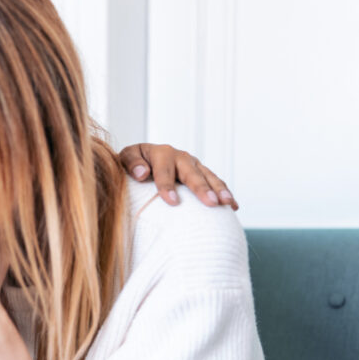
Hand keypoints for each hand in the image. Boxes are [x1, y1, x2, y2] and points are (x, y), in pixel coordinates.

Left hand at [119, 143, 237, 209]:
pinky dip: (224, 192)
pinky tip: (233, 206)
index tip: (172, 202)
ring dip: (219, 189)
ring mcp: (192, 164)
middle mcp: (179, 156)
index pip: (163, 170)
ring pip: (208, 176)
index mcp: (159, 152)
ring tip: (226, 204)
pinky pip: (215, 182)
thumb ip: (131, 163)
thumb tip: (142, 173)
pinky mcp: (200, 172)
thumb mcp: (125, 158)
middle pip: (191, 173)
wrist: (141, 160)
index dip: (167, 185)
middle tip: (211, 203)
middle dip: (201, 188)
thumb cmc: (131, 164)